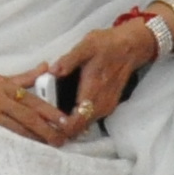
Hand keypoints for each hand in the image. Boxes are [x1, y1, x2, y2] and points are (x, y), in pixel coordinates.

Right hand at [0, 70, 80, 146]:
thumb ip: (23, 76)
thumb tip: (46, 66)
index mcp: (5, 84)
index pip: (32, 99)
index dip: (49, 110)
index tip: (64, 121)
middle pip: (28, 112)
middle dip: (46, 126)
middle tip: (61, 138)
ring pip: (17, 124)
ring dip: (34, 135)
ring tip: (48, 144)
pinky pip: (2, 129)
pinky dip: (16, 137)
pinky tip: (26, 145)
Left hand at [46, 17, 169, 129]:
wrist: (130, 47)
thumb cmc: (107, 45)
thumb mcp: (86, 46)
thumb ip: (69, 60)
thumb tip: (53, 70)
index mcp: (93, 92)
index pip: (76, 122)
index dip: (60, 127)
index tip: (46, 122)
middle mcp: (101, 105)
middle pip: (78, 128)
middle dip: (60, 128)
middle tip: (43, 119)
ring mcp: (105, 107)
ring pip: (84, 125)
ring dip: (68, 124)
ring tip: (50, 115)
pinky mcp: (107, 106)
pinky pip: (89, 119)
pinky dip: (77, 119)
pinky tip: (65, 110)